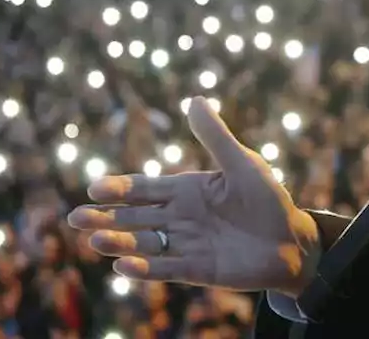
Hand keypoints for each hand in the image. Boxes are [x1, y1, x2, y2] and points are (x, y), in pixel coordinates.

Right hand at [67, 97, 320, 295]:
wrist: (293, 241)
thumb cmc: (268, 200)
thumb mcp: (242, 163)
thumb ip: (215, 137)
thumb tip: (194, 99)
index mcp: (185, 190)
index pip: (143, 189)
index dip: (118, 189)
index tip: (94, 188)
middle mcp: (179, 218)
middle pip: (135, 218)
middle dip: (106, 218)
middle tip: (76, 218)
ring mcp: (186, 244)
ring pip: (145, 244)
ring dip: (119, 243)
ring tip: (95, 241)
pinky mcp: (198, 269)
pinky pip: (166, 268)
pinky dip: (144, 270)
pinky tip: (122, 268)